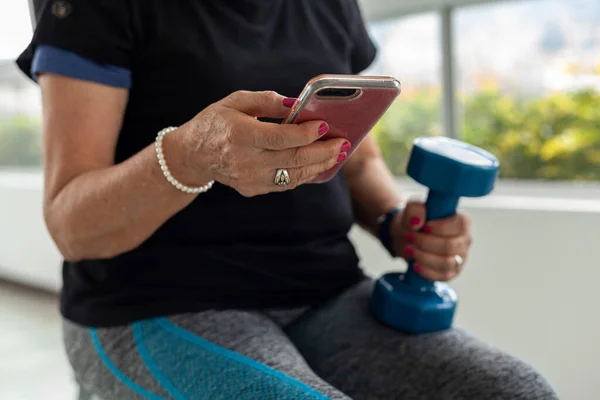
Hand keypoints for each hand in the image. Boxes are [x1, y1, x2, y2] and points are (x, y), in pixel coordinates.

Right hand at [178, 90, 348, 196]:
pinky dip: (305, 175)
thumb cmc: (216, 122)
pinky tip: (319, 165)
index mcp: (240, 136)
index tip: (325, 124)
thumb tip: (297, 103)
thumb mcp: (235, 101)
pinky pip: (286, 184)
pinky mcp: (253, 189)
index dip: (306, 133)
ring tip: (338, 155)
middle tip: (343, 143)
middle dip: (323, 151)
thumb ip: (266, 101)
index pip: (281, 138)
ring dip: (319, 166)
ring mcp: (250, 179)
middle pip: (293, 159)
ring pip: (294, 176)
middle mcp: (246, 161)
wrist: (192, 155)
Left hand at [391, 201, 471, 281]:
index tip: (423, 227)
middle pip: (450, 246)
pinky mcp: (452, 272)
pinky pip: (443, 276)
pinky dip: (426, 271)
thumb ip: (415, 209)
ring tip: (409, 249)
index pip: (459, 225)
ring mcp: (460, 258)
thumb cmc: (416, 220)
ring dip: (424, 257)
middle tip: (409, 237)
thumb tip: (416, 222)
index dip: (439, 228)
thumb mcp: (413, 208)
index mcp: (462, 221)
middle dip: (425, 243)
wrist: (409, 236)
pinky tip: (415, 264)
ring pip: (447, 263)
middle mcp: (465, 240)